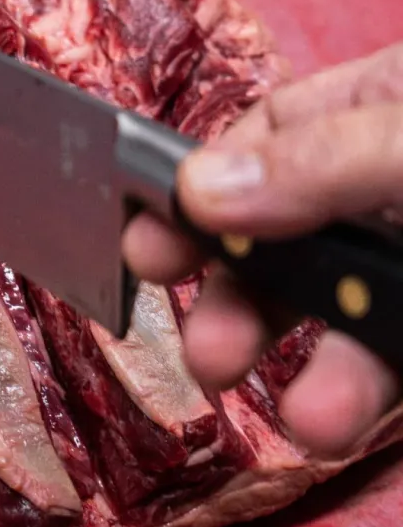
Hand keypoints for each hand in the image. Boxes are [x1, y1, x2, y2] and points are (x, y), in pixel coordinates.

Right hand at [123, 42, 402, 457]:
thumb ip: (325, 161)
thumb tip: (194, 190)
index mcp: (386, 104)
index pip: (269, 133)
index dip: (199, 183)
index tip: (148, 235)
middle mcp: (388, 185)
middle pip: (281, 232)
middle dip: (229, 286)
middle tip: (190, 333)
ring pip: (330, 308)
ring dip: (284, 360)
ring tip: (250, 394)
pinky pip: (385, 361)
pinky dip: (349, 398)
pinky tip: (326, 422)